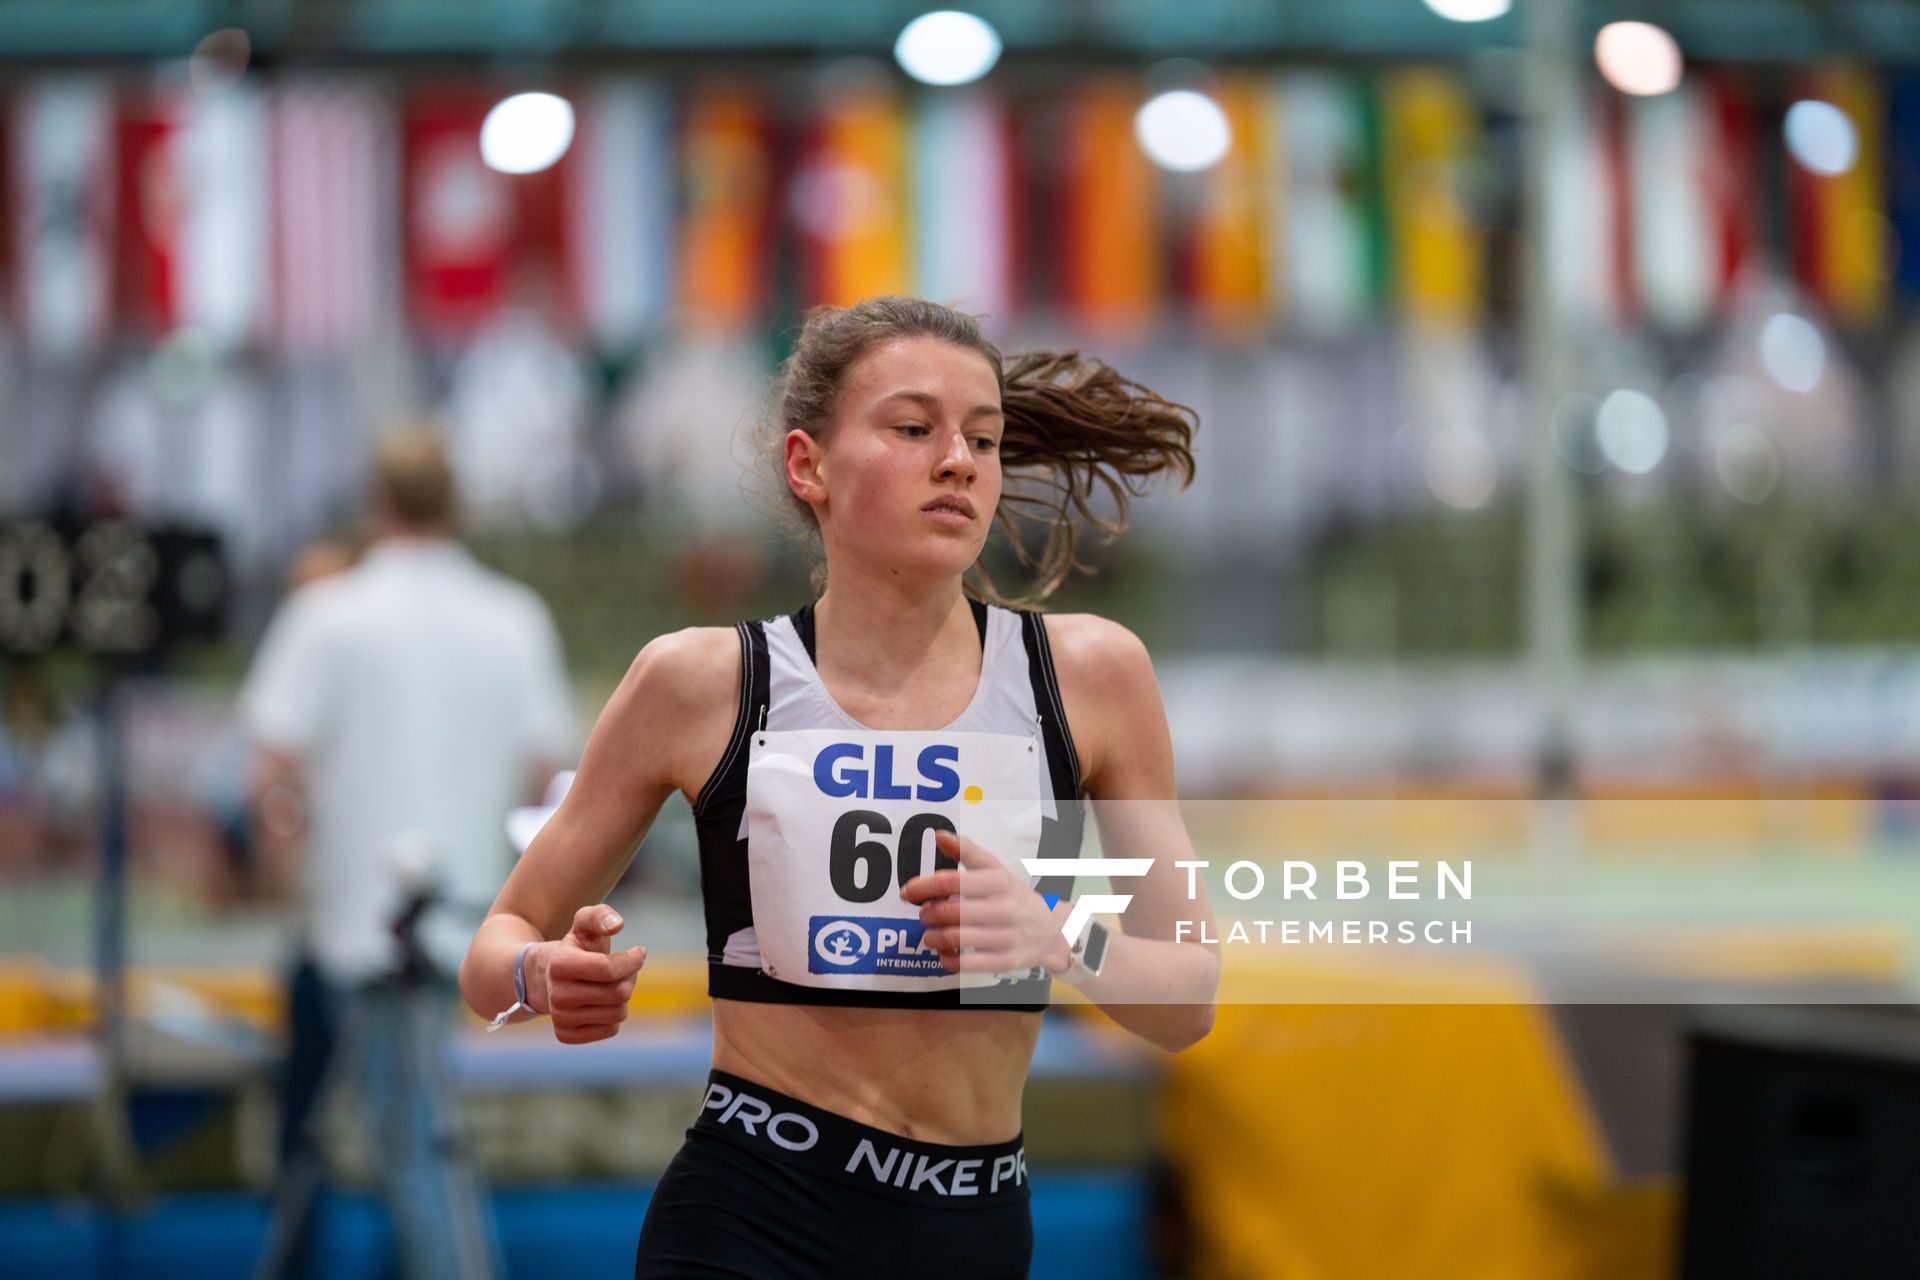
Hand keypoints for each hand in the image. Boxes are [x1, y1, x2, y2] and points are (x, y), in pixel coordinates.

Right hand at [532, 905, 647, 1044]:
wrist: (547, 976)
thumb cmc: (576, 948)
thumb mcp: (584, 924)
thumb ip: (600, 916)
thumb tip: (617, 925)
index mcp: (560, 965)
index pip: (610, 969)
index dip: (633, 960)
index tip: (639, 952)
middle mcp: (557, 995)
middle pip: (619, 993)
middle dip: (629, 978)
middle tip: (623, 970)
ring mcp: (560, 1018)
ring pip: (618, 1013)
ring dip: (623, 997)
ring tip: (611, 985)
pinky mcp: (566, 1035)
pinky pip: (610, 1029)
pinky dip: (613, 1015)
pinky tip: (600, 1003)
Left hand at [900, 830, 1071, 974]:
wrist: (1053, 930)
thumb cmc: (1015, 897)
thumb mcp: (996, 870)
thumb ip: (967, 852)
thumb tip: (940, 836)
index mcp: (997, 882)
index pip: (951, 881)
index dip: (923, 887)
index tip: (908, 892)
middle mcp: (1002, 909)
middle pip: (948, 912)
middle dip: (927, 914)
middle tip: (925, 914)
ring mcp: (1004, 937)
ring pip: (953, 939)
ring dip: (932, 937)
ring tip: (931, 934)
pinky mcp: (1004, 961)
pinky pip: (965, 964)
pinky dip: (946, 959)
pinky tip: (945, 952)